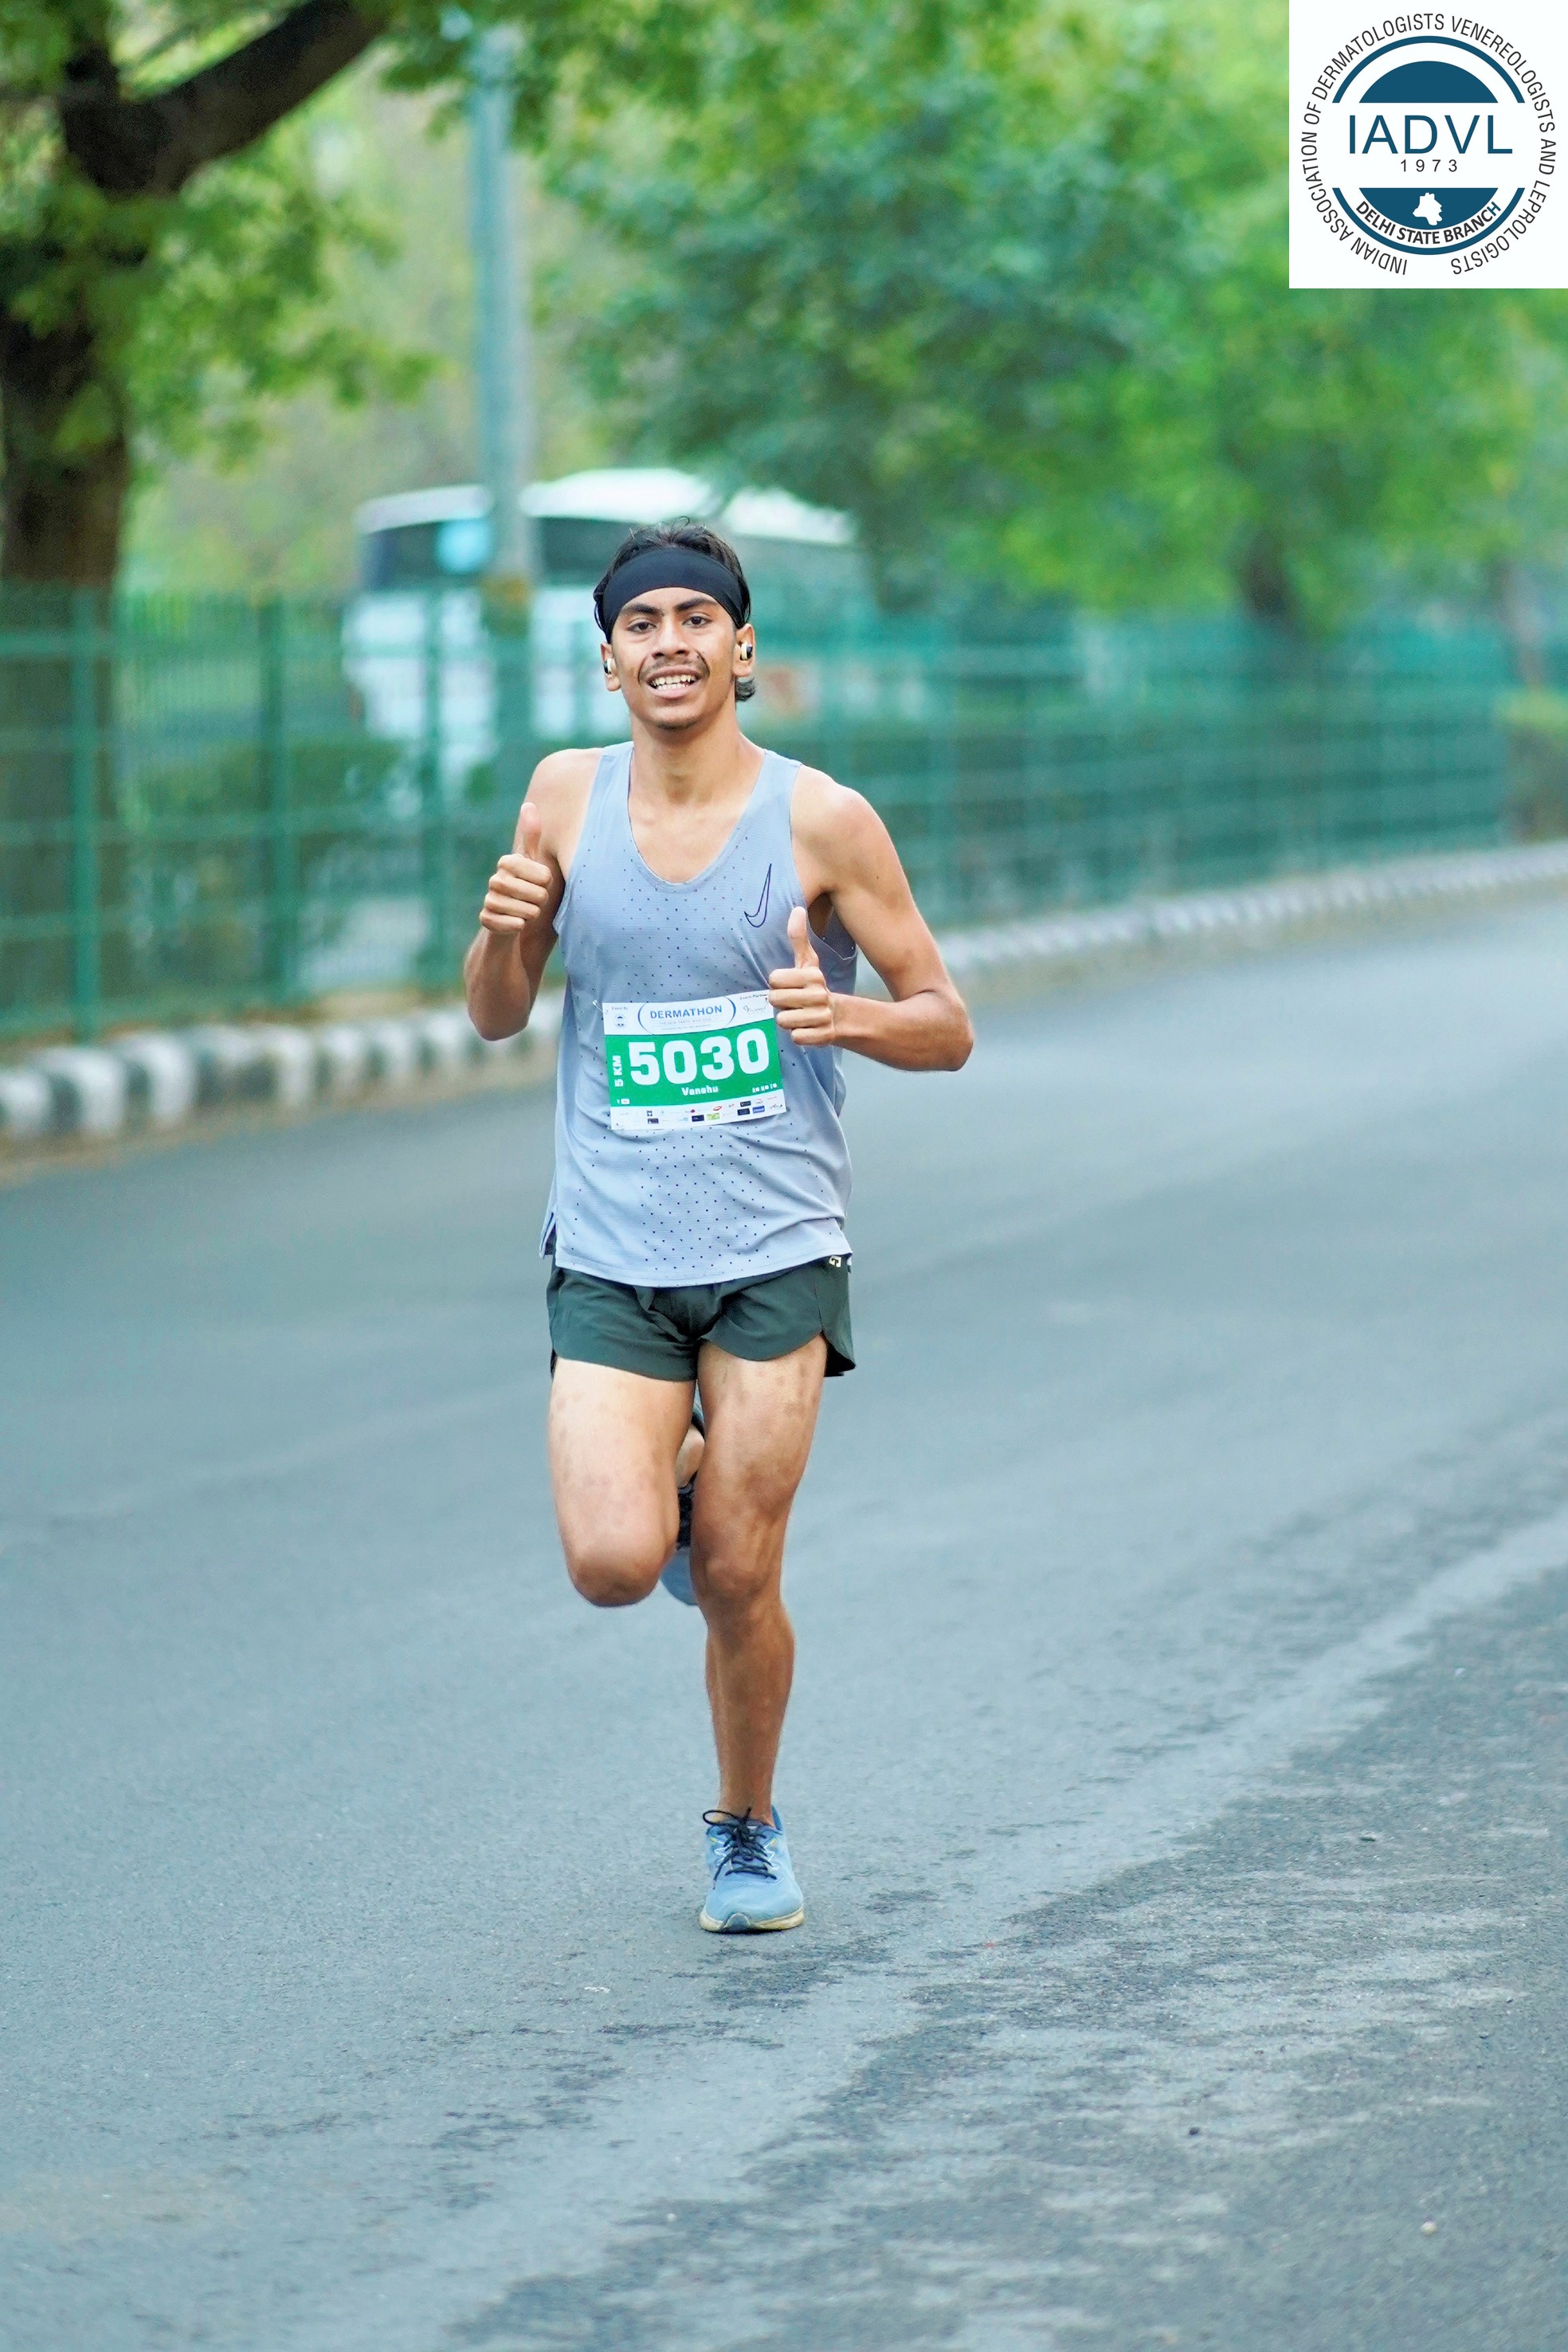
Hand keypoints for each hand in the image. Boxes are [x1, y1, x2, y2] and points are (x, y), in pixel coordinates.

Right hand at [479, 802, 551, 935]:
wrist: (507, 917)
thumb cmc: (525, 886)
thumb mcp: (531, 861)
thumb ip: (531, 835)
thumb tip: (529, 804)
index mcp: (507, 862)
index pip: (545, 876)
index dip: (547, 883)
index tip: (539, 883)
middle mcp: (495, 879)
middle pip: (539, 895)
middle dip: (541, 901)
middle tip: (533, 900)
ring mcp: (490, 900)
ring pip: (529, 912)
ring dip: (532, 914)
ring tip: (525, 910)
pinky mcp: (486, 920)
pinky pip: (515, 925)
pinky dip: (519, 926)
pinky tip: (516, 923)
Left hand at [769, 907, 835, 1045]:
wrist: (839, 1017)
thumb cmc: (814, 987)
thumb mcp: (808, 963)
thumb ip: (798, 938)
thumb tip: (796, 908)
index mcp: (812, 976)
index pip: (774, 979)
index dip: (777, 984)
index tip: (789, 986)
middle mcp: (818, 995)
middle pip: (775, 1000)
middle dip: (780, 1004)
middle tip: (793, 1003)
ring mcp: (821, 1016)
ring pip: (783, 1021)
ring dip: (788, 1021)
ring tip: (800, 1016)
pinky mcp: (823, 1036)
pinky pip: (796, 1037)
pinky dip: (798, 1035)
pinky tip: (807, 1029)